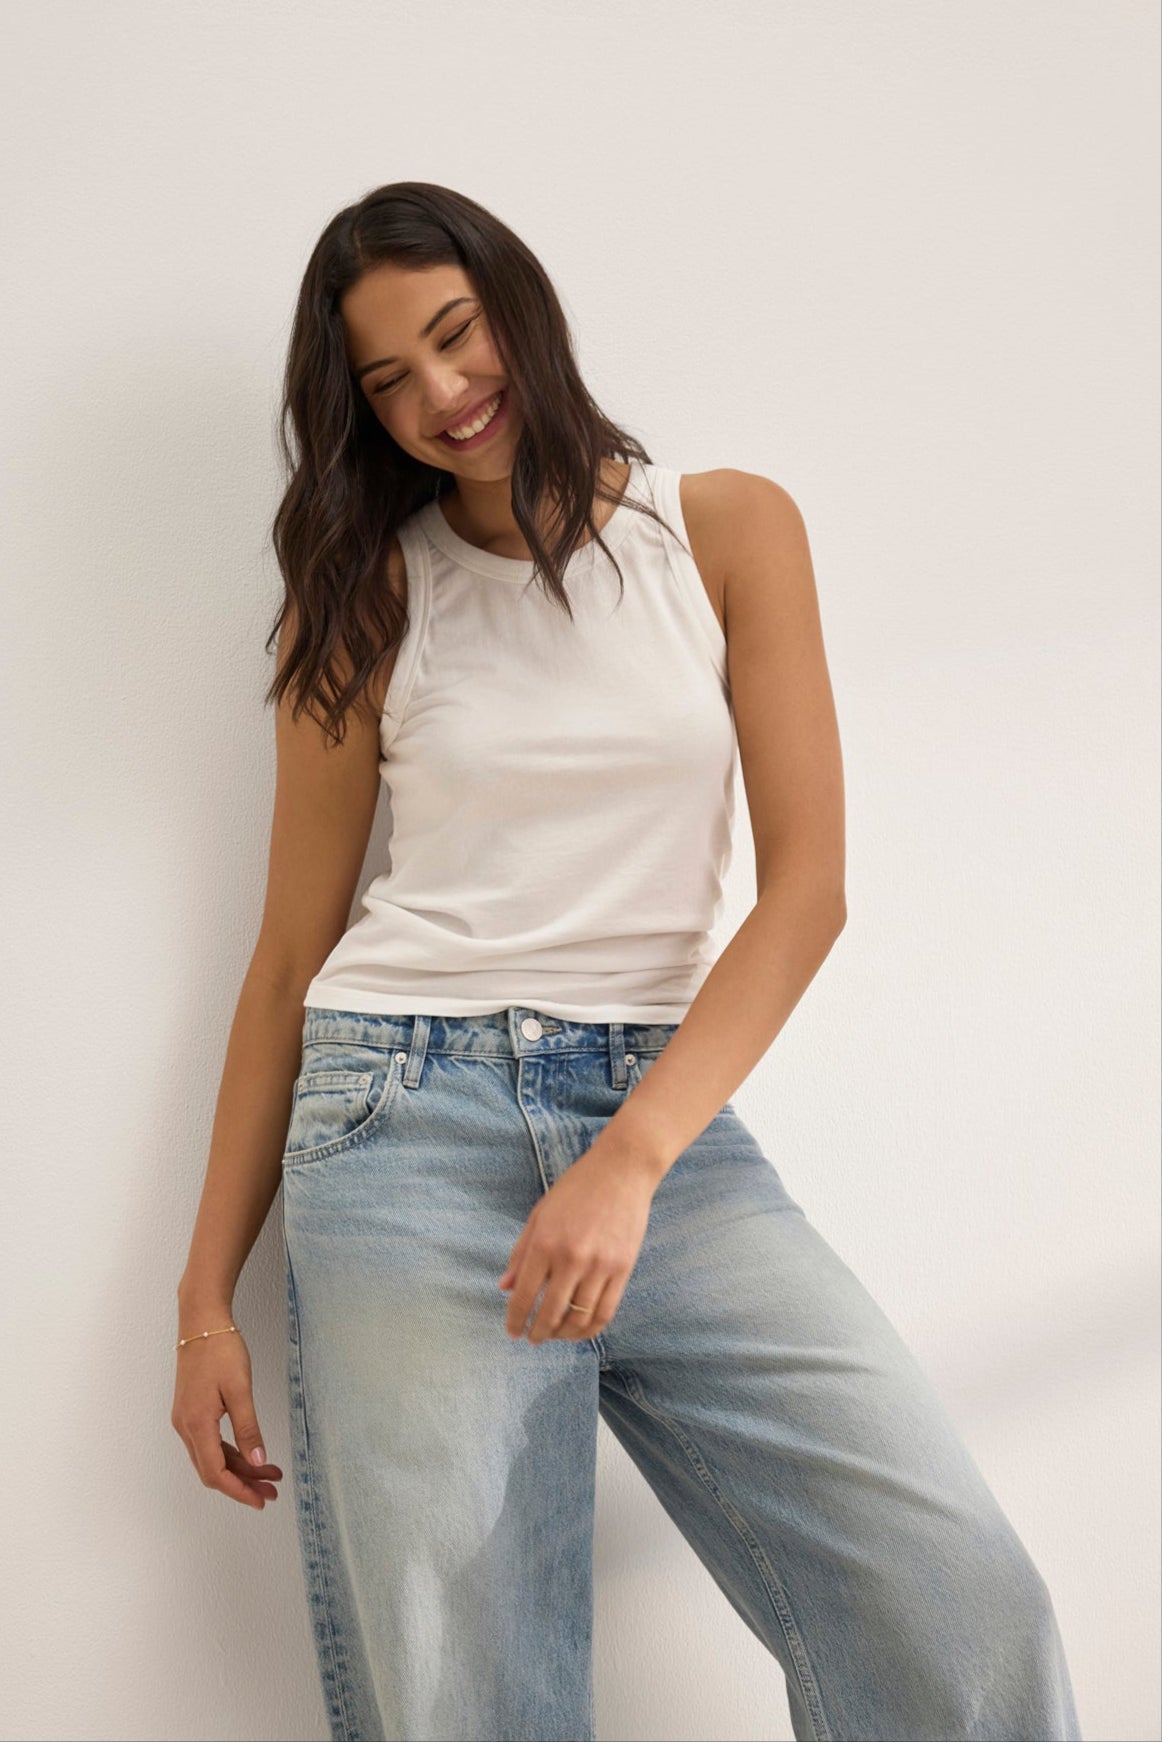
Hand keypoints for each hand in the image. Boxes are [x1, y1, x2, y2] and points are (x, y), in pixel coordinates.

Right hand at [171, 1320, 283, 1509]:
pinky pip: (210, 1443)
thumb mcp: (240, 1389)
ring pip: (211, 1458)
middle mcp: (186, 1427)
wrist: (202, 1323)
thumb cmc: (221, 1350)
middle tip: (271, 1491)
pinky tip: (251, 1454)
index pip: (216, 1473)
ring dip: (239, 1469)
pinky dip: (231, 1453)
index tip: (261, 1500)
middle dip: (242, 1484)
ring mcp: (186, 1420)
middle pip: (213, 1470)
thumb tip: (258, 1461)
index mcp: (196, 1424)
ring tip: (269, 1473)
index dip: (239, 1491)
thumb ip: (248, 1428)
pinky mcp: (191, 1412)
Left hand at [498, 1143, 656, 1342]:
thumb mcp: (540, 1214)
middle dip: (537, 1333)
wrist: (621, 1170)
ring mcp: (600, 1266)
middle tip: (532, 1338)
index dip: (515, 1320)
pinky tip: (579, 1330)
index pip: (523, 1296)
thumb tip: (504, 1287)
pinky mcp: (623, 1269)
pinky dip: (590, 1329)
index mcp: (545, 1243)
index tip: (512, 1331)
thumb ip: (520, 1252)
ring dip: (563, 1334)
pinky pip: (605, 1312)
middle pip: (550, 1313)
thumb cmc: (576, 1189)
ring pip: (579, 1319)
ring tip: (555, 1335)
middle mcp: (571, 1258)